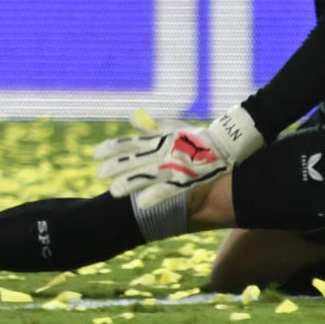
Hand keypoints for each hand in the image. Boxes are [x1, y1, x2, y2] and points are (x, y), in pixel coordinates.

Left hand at [94, 106, 263, 209]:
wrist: (228, 143)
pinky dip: (153, 196)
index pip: (131, 142)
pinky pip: (168, 189)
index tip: (96, 154)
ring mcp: (175, 165)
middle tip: (98, 173)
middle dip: (115, 166)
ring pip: (146, 175)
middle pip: (134, 159)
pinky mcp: (187, 179)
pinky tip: (139, 205)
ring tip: (112, 191)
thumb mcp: (174, 127)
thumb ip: (154, 125)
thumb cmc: (199, 137)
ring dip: (128, 183)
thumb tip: (134, 119)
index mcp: (160, 139)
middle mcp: (164, 151)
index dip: (113, 148)